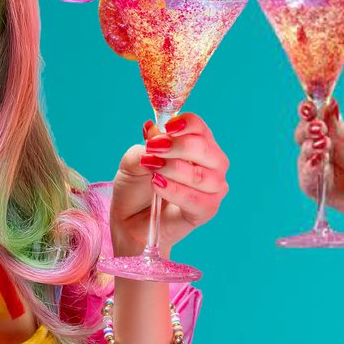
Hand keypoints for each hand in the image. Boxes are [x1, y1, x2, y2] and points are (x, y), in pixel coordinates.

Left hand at [110, 113, 228, 256]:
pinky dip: (175, 191)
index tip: (167, 127)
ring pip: (200, 175)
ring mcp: (213, 188)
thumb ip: (148, 144)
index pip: (200, 128)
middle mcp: (212, 164)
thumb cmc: (137, 187)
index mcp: (199, 144)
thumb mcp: (135, 159)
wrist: (130, 220)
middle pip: (204, 149)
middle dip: (177, 147)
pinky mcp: (207, 210)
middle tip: (153, 150)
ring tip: (152, 171)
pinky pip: (197, 200)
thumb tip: (155, 129)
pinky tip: (158, 186)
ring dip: (173, 170)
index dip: (186, 124)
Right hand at [293, 99, 343, 229]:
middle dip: (307, 129)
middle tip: (318, 128)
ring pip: (303, 155)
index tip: (308, 107)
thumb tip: (326, 105)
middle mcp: (323, 147)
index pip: (314, 116)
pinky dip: (310, 169)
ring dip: (309, 148)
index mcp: (334, 131)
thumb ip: (340, 126)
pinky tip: (319, 163)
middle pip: (303, 134)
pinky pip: (306, 178)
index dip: (308, 110)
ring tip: (323, 145)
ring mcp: (318, 168)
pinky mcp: (317, 188)